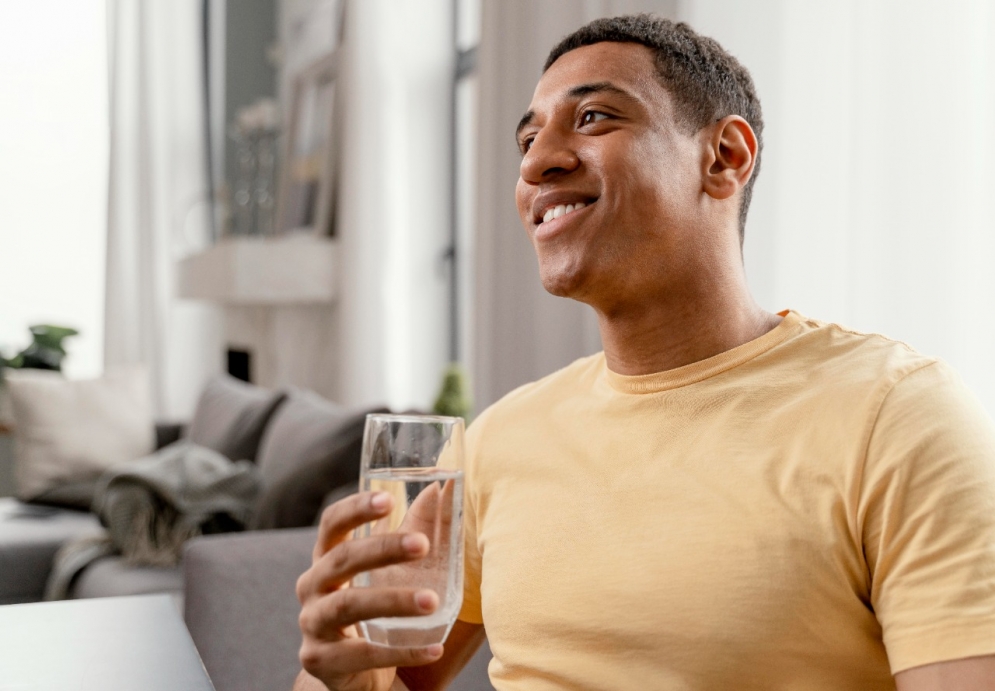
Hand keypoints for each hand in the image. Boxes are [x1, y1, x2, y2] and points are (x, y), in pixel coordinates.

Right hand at [295, 491, 444, 690]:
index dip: (355, 509)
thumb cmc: (374, 611)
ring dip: (393, 601)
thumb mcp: (390, 571)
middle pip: (342, 559)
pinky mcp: (320, 660)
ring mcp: (312, 624)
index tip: (388, 500)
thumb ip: (413, 531)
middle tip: (423, 544)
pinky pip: (361, 655)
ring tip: (433, 601)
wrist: (353, 673)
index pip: (332, 524)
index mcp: (327, 558)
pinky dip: (401, 652)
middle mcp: (312, 586)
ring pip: (348, 605)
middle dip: (383, 549)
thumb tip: (439, 489)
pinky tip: (434, 648)